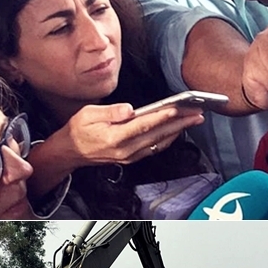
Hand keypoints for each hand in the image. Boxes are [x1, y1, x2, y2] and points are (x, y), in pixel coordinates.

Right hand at [57, 103, 204, 167]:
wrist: (70, 152)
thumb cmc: (78, 130)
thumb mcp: (88, 114)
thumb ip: (110, 112)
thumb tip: (130, 109)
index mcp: (114, 138)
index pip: (143, 126)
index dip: (162, 117)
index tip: (178, 109)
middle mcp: (125, 150)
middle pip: (158, 135)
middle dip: (180, 124)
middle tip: (197, 113)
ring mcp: (130, 156)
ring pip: (159, 143)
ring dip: (178, 131)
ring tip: (193, 119)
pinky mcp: (132, 158)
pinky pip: (155, 148)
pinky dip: (168, 138)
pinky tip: (177, 129)